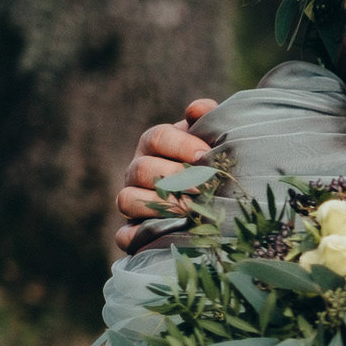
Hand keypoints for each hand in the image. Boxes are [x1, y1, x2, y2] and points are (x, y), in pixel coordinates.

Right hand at [112, 99, 218, 252]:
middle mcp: (138, 172)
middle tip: (203, 186)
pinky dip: (138, 236)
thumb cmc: (216, 165)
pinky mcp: (135, 232)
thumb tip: (198, 109)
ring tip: (190, 210)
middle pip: (141, 169)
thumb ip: (210, 121)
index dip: (178, 145)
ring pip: (127, 199)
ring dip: (158, 205)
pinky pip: (124, 236)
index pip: (156, 137)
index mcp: (155, 146)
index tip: (204, 154)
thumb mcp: (214, 140)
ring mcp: (133, 202)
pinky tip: (164, 235)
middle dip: (173, 177)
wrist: (220, 203)